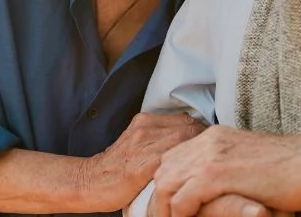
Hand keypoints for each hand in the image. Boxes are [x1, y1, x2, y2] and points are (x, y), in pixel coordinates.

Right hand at [83, 112, 206, 210]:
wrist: (91, 181)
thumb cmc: (116, 167)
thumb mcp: (136, 141)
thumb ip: (158, 135)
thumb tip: (188, 138)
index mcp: (144, 120)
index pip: (186, 119)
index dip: (200, 132)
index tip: (206, 146)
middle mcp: (145, 127)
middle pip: (190, 127)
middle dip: (203, 142)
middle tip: (209, 157)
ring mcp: (145, 144)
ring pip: (185, 140)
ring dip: (198, 154)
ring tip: (202, 167)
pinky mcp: (145, 165)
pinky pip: (175, 159)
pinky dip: (186, 166)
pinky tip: (190, 176)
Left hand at [150, 125, 300, 216]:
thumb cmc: (289, 168)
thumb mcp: (247, 162)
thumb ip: (227, 169)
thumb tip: (212, 192)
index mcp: (214, 136)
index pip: (174, 158)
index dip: (168, 184)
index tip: (169, 207)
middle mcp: (208, 141)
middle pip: (164, 170)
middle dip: (160, 198)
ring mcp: (210, 156)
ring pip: (166, 184)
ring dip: (165, 209)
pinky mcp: (216, 175)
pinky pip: (182, 199)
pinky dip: (179, 215)